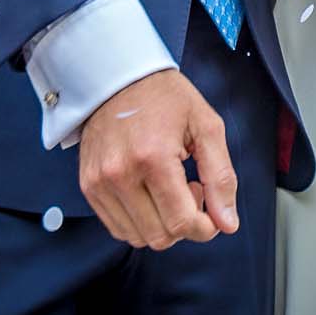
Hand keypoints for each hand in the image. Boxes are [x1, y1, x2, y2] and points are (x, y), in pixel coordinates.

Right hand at [78, 69, 237, 249]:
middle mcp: (120, 174)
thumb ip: (221, 178)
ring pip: (138, 237)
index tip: (211, 210)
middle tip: (191, 189)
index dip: (205, 227)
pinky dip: (140, 221)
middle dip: (184, 224)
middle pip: (160, 236)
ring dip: (161, 224)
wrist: (118, 77)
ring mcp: (99, 182)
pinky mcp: (88, 186)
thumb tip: (227, 223)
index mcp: (153, 157)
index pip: (182, 223)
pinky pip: (118, 227)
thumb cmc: (165, 97)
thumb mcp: (206, 126)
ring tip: (168, 189)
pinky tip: (149, 192)